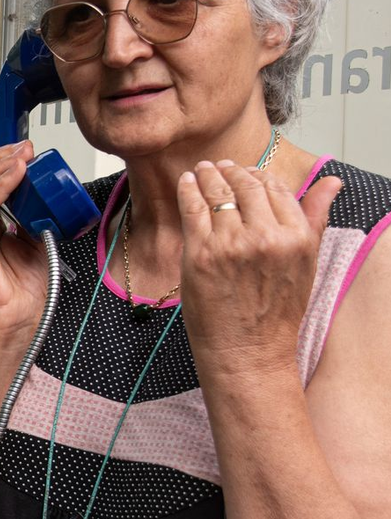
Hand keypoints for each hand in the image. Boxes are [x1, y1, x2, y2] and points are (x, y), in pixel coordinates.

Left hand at [176, 160, 342, 368]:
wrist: (248, 352)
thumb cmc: (276, 312)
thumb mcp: (305, 264)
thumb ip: (314, 218)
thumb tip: (331, 182)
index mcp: (297, 237)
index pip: (276, 188)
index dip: (258, 175)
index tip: (246, 172)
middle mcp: (267, 237)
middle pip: (245, 186)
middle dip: (231, 171)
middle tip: (220, 166)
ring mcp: (232, 244)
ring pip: (217, 194)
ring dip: (208, 176)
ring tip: (202, 170)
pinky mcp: (201, 254)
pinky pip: (192, 209)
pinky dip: (188, 191)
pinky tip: (187, 183)